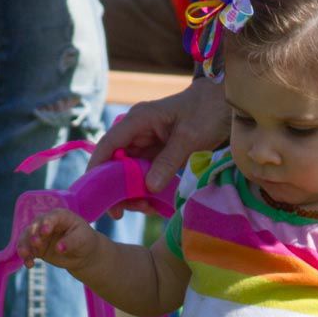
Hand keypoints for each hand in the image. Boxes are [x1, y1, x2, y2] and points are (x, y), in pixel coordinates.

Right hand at [17, 209, 98, 274]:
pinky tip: (29, 265)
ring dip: (24, 245)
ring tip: (25, 254)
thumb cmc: (84, 240)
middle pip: (35, 226)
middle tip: (35, 242)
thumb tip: (59, 248)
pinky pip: (28, 251)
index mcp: (60, 216)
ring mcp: (40, 235)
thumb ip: (71, 242)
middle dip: (33, 233)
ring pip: (27, 238)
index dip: (47, 223)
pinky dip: (26, 257)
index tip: (45, 231)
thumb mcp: (82, 239)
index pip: (51, 217)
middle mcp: (47, 223)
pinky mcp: (37, 248)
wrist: (82, 254)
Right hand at [89, 79, 229, 209]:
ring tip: (145, 209)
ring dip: (131, 193)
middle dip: (115, 189)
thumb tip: (149, 187)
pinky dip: (145, 191)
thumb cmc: (207, 112)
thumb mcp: (190, 137)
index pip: (108, 145)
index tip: (93, 192)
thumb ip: (168, 161)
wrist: (224, 103)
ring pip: (127, 173)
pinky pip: (143, 176)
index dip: (97, 168)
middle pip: (114, 164)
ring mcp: (145, 145)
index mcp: (138, 121)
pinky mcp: (156, 156)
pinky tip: (152, 205)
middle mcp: (136, 133)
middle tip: (120, 213)